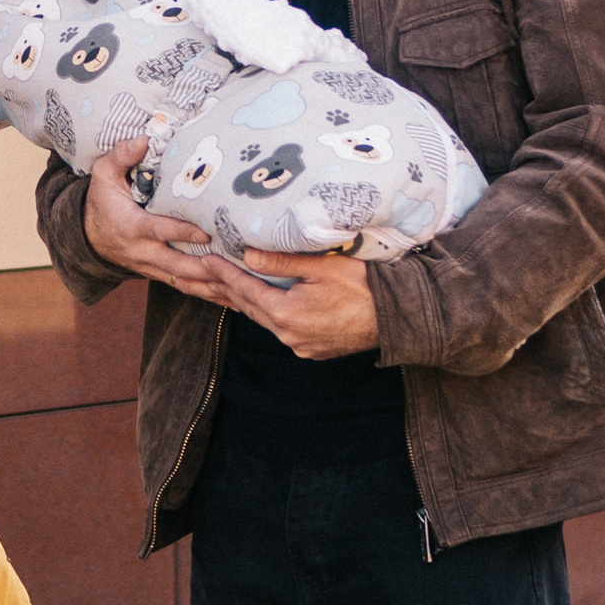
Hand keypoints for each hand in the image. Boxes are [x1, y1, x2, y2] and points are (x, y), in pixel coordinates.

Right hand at [79, 139, 222, 298]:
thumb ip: (122, 156)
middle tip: (233, 267)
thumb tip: (145, 139)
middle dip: (205, 269)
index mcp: (131, 226)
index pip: (160, 230)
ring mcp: (151, 267)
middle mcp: (142, 252)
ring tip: (240, 288)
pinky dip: (208, 293)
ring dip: (211, 287)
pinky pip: (185, 287)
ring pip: (183, 281)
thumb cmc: (102, 200)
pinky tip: (233, 297)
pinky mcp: (159, 274)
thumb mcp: (103, 174)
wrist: (87, 235)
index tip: (207, 233)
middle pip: (177, 265)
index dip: (183, 232)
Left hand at [191, 243, 379, 358]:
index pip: (245, 289)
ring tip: (233, 287)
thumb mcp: (321, 266)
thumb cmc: (363, 286)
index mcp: (285, 314)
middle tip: (211, 272)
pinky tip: (268, 306)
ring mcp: (301, 347)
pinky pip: (283, 332)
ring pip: (266, 322)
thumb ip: (282, 261)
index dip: (225, 273)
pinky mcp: (314, 351)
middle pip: (251, 308)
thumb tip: (248, 254)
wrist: (397, 318)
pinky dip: (271, 316)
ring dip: (250, 304)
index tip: (208, 260)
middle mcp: (289, 336)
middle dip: (230, 289)